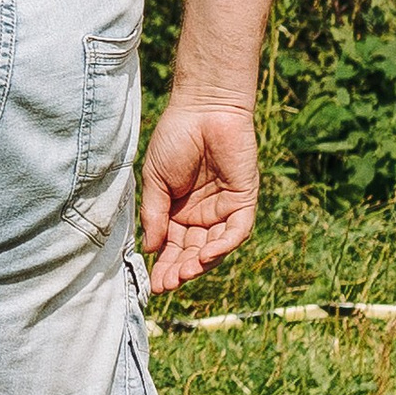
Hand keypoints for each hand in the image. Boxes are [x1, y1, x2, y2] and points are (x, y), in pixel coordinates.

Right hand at [139, 97, 258, 290]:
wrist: (202, 109)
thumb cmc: (174, 139)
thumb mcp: (155, 180)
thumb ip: (154, 215)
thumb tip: (150, 249)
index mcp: (179, 210)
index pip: (172, 246)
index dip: (164, 265)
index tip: (153, 284)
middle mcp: (203, 214)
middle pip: (193, 252)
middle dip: (180, 270)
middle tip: (167, 285)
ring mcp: (224, 209)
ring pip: (215, 247)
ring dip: (200, 264)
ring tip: (183, 275)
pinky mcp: (244, 201)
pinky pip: (236, 231)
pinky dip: (223, 245)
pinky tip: (205, 256)